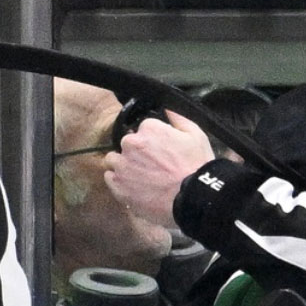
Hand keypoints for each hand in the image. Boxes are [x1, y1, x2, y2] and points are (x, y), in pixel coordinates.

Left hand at [104, 111, 214, 229]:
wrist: (192, 198)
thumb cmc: (197, 165)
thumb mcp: (195, 134)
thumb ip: (177, 117)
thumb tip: (166, 107)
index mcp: (148, 129)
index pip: (142, 128)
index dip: (152, 138)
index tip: (160, 149)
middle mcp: (130, 145)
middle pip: (126, 143)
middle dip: (136, 151)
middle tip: (151, 163)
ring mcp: (121, 166)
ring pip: (114, 160)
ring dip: (123, 164)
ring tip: (140, 175)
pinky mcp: (117, 186)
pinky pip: (109, 177)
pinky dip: (118, 180)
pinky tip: (134, 185)